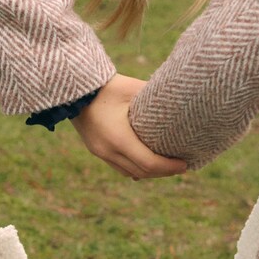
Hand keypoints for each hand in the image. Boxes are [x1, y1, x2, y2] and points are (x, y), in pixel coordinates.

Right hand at [71, 74, 187, 180]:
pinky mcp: (95, 149)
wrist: (73, 89)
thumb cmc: (106, 86)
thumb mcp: (132, 89)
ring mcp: (99, 152)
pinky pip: (118, 166)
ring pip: (129, 172)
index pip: (149, 163)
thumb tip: (179, 101)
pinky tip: (145, 164)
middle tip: (181, 166)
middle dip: (163, 172)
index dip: (169, 167)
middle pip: (141, 172)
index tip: (185, 165)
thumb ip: (154, 98)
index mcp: (119, 139)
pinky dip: (134, 168)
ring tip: (166, 166)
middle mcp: (108, 151)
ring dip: (149, 172)